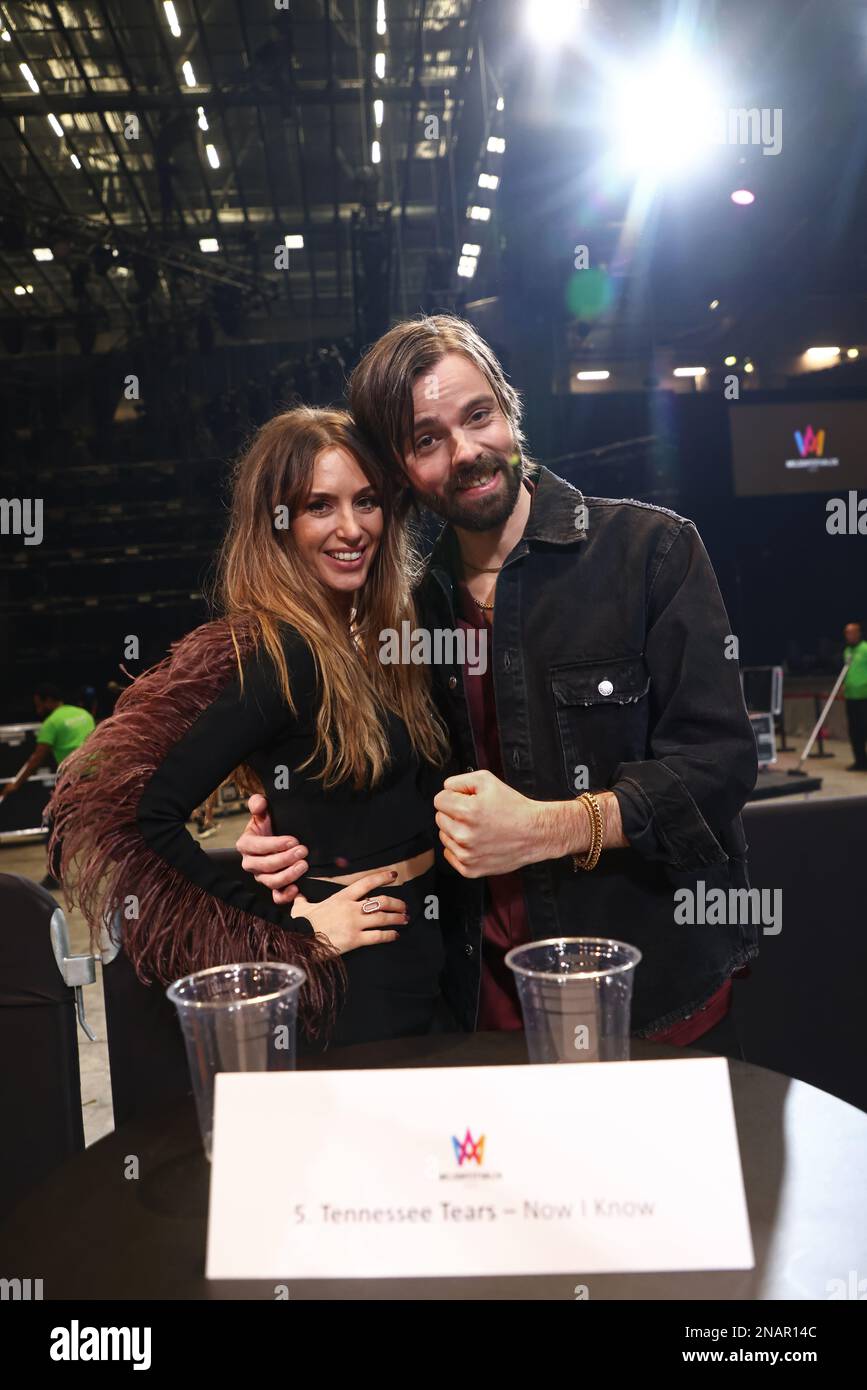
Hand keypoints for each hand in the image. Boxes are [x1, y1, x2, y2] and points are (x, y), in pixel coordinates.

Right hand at [235, 793, 307, 903]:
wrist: (280, 835)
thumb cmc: (270, 823)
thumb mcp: (264, 811)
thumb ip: (259, 804)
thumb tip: (259, 804)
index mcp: (246, 844)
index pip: (257, 847)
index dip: (275, 844)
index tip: (293, 840)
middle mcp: (251, 863)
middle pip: (264, 866)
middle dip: (284, 859)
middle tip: (303, 851)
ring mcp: (262, 877)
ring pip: (271, 882)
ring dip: (288, 876)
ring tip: (304, 866)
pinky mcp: (274, 887)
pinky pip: (277, 897)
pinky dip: (286, 896)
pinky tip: (297, 889)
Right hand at [293, 870, 408, 954]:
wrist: (301, 941)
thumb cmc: (302, 924)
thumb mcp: (301, 908)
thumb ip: (302, 900)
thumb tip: (297, 894)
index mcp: (342, 897)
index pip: (367, 882)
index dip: (382, 877)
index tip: (394, 875)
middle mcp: (351, 908)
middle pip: (381, 901)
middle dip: (396, 903)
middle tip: (404, 906)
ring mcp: (355, 924)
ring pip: (383, 918)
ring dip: (397, 918)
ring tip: (404, 919)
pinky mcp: (355, 939)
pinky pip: (378, 936)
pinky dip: (389, 935)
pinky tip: (395, 935)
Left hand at [434, 769, 555, 876]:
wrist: (535, 833)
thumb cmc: (515, 809)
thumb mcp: (487, 781)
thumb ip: (459, 781)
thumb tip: (446, 789)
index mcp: (466, 811)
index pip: (439, 800)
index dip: (453, 797)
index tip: (465, 800)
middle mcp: (464, 835)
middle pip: (440, 818)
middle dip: (454, 813)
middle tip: (475, 814)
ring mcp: (466, 854)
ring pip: (444, 836)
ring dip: (456, 831)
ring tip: (479, 828)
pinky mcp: (469, 869)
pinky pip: (450, 855)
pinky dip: (460, 848)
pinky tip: (477, 842)